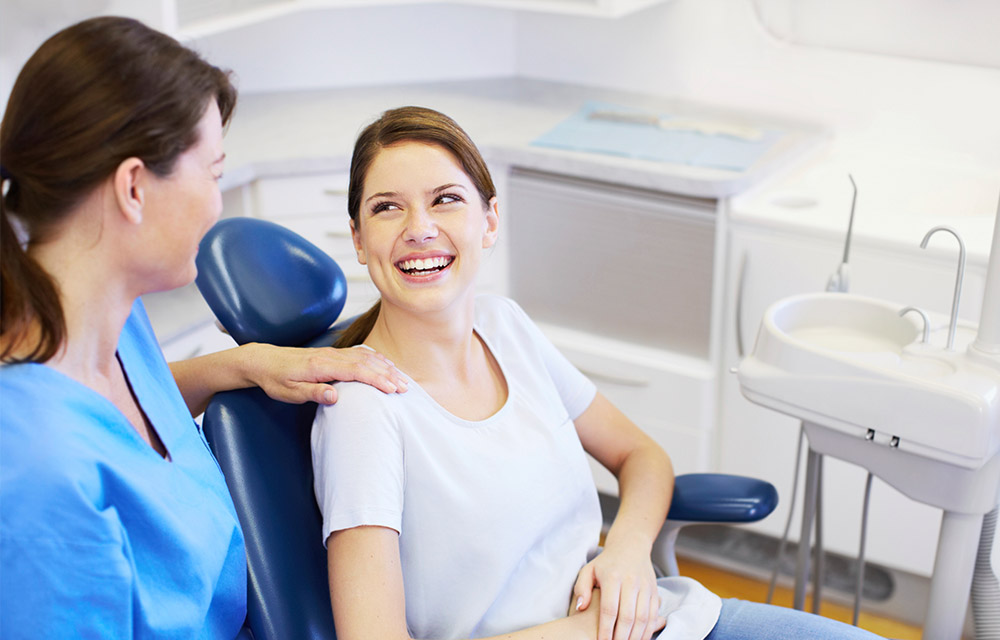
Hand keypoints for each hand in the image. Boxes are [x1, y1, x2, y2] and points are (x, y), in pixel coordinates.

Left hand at [245, 343, 406, 403]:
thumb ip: (313, 393)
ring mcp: (333, 353)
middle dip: (388, 375)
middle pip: (366, 363)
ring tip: (402, 378)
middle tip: (405, 388)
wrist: (263, 361)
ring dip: (385, 367)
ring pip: (365, 357)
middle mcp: (330, 356)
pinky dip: (375, 358)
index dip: (376, 380)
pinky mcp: (332, 353)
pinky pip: (359, 353)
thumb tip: (335, 396)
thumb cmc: (275, 379)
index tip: (392, 389)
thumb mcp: (289, 392)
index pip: (356, 371)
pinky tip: (385, 364)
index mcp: (321, 366)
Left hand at [572, 544, 663, 639]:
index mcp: (613, 577)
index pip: (609, 609)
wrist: (631, 546)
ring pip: (643, 618)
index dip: (605, 629)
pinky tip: (638, 638)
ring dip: (635, 636)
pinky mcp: (654, 591)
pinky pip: (653, 615)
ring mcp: (645, 587)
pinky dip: (647, 630)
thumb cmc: (606, 563)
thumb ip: (581, 588)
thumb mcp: (588, 570)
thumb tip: (580, 607)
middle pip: (627, 616)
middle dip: (620, 637)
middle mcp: (631, 581)